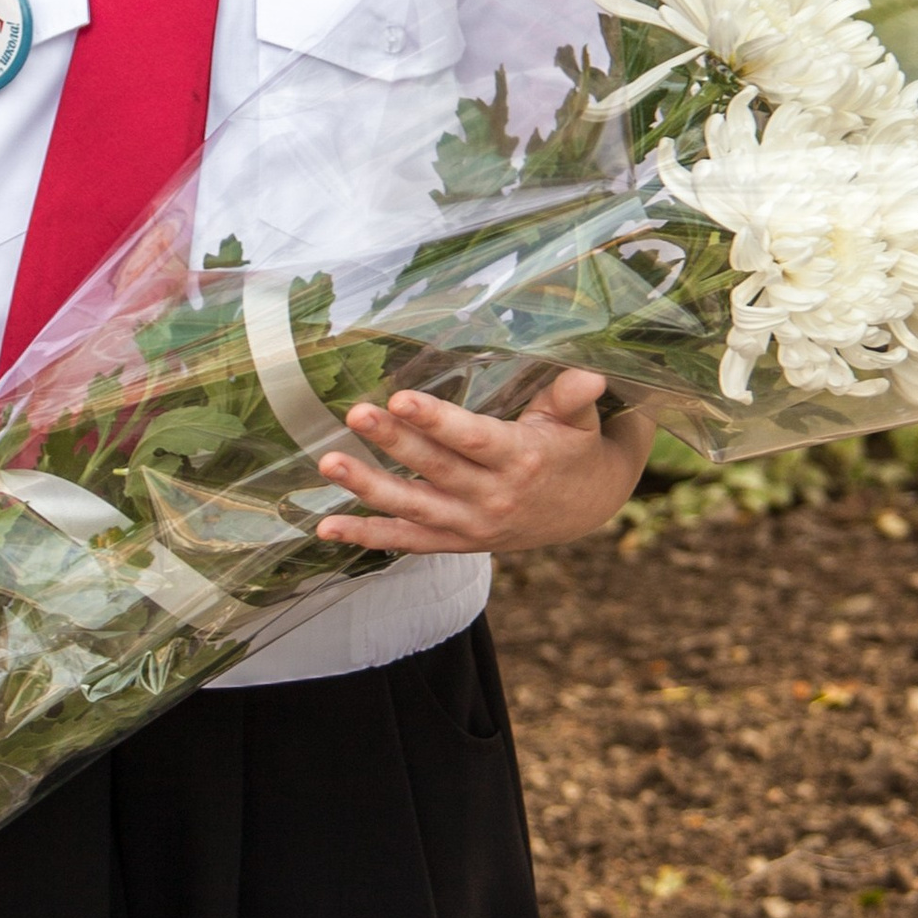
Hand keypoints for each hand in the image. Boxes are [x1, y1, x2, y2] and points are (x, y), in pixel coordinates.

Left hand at [315, 371, 652, 559]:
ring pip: (414, 508)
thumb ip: (571, 397)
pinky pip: (408, 543)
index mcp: (522, 460)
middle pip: (435, 469)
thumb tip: (591, 374)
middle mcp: (493, 497)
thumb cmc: (576, 449)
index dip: (435, 420)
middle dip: (392, 442)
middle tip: (355, 415)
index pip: (472, 438)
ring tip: (328, 463)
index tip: (400, 397)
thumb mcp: (579, 421)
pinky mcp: (457, 542)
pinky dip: (368, 536)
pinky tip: (327, 527)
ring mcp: (472, 526)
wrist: (587, 509)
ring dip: (368, 488)